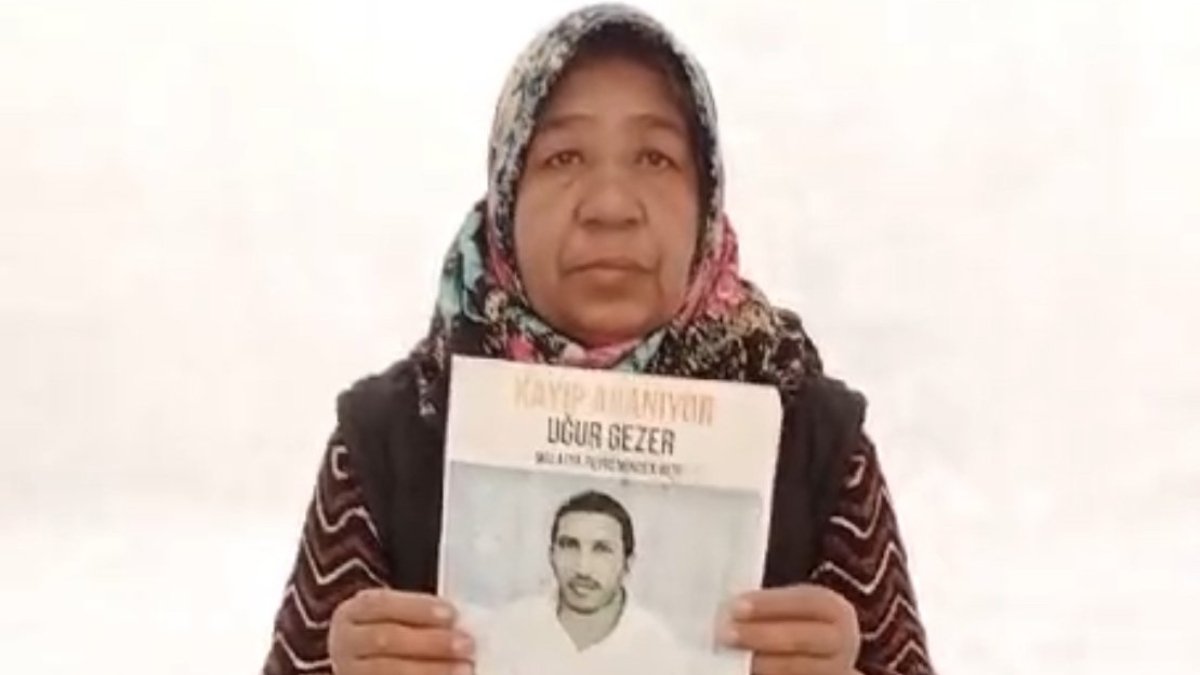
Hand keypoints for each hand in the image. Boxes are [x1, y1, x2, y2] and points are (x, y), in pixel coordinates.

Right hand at [329, 588, 474, 674]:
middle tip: (466, 645)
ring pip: (386, 670)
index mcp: (353, 613)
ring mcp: (349, 672)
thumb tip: (460, 624)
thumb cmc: (391, 636)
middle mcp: (345, 643)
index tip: (452, 615)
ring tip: (464, 669)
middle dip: (430, 642)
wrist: (366, 666)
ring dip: (429, 670)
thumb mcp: (398, 619)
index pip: (382, 604)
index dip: (417, 608)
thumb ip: (422, 618)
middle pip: (386, 639)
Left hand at [719, 584, 860, 674]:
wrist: (822, 657)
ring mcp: (835, 670)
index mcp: (834, 610)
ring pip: (799, 668)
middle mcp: (841, 642)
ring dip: (763, 663)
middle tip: (726, 634)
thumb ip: (768, 608)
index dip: (770, 604)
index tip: (735, 607)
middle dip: (762, 635)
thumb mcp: (792, 610)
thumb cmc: (796, 625)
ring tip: (730, 658)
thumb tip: (729, 610)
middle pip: (803, 638)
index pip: (806, 602)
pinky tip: (742, 672)